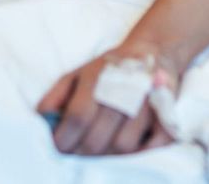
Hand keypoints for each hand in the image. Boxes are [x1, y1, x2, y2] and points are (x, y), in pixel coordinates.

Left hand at [36, 42, 179, 155]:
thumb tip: (41, 122)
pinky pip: (151, 147)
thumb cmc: (109, 69)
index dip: (64, 139)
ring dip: (107, 155)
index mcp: (98, 78)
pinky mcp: (167, 115)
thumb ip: (54, 97)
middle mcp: (125, 89)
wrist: (153, 52)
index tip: (57, 148)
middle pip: (98, 138)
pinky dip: (137, 155)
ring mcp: (149, 103)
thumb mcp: (76, 74)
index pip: (78, 117)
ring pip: (122, 147)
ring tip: (99, 150)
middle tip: (76, 153)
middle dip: (81, 153)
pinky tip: (124, 149)